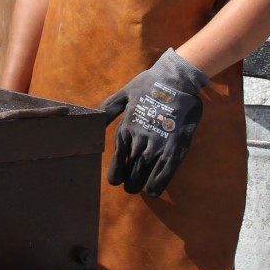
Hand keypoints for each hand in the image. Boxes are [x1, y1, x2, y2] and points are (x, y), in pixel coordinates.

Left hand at [98, 50, 208, 197]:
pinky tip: (153, 190)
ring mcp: (157, 145)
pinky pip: (165, 172)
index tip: (117, 180)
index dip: (116, 175)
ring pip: (145, 174)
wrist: (176, 79)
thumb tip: (93, 118)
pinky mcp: (175, 147)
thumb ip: (108, 109)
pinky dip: (157, 184)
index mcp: (126, 129)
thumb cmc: (149, 85)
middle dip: (130, 182)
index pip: (117, 161)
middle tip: (131, 186)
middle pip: (131, 171)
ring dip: (141, 184)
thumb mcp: (124, 94)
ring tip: (140, 188)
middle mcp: (139, 140)